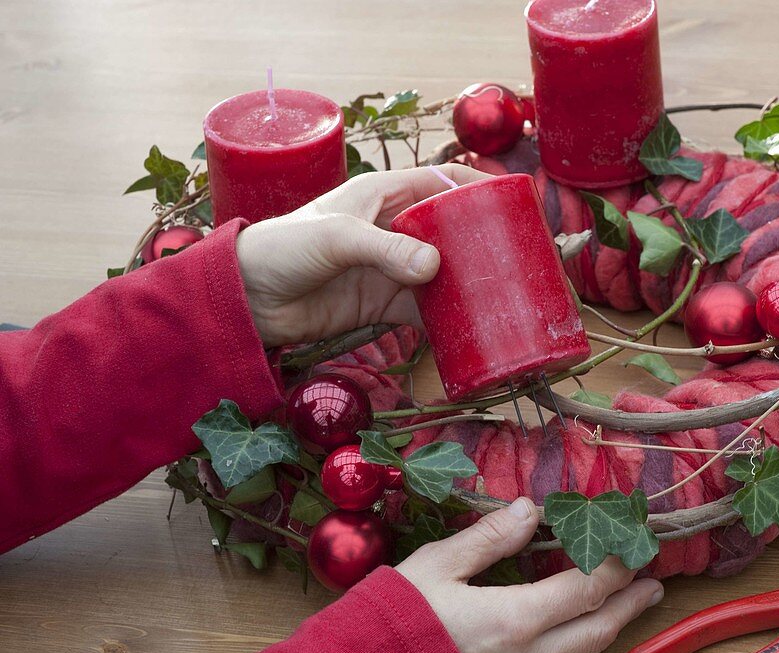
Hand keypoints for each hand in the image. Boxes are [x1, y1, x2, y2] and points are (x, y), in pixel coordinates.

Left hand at [235, 164, 489, 346]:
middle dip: (478, 243)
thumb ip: (385, 250)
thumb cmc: (282, 247)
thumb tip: (435, 268)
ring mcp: (388, 268)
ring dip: (465, 283)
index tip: (508, 204)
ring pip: (441, 272)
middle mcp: (391, 228)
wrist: (245, 296)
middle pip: (447, 231)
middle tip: (515, 258)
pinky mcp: (381, 303)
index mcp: (381, 195)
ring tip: (501, 295)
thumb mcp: (336, 238)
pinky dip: (444, 317)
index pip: (438, 183)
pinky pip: (423, 309)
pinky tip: (468, 326)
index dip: (473, 189)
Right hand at [396, 498, 662, 652]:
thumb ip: (490, 538)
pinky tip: (575, 632)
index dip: (616, 566)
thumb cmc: (392, 619)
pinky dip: (577, 645)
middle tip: (654, 583)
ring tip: (626, 605)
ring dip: (608, 627)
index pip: (585, 589)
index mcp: (514, 619)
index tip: (635, 543)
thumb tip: (530, 510)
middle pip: (595, 629)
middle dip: (629, 604)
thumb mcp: (437, 565)